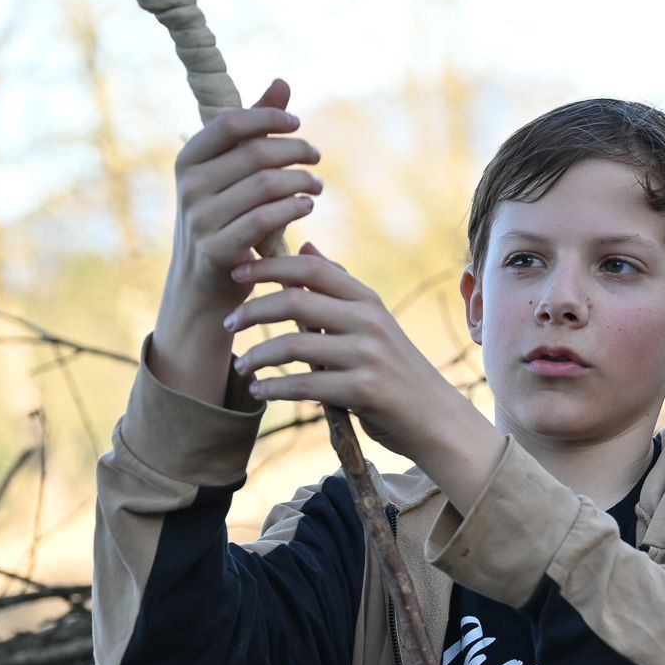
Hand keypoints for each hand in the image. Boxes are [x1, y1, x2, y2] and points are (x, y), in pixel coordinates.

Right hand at [167, 78, 321, 311]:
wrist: (204, 282)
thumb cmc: (225, 215)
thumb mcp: (232, 170)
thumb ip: (256, 128)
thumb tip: (283, 82)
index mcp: (188, 159)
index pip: (230, 123)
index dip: (266, 118)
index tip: (296, 124)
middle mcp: (188, 187)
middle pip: (256, 154)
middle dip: (295, 152)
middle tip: (316, 158)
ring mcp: (199, 219)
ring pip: (266, 185)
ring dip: (302, 181)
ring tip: (317, 184)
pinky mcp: (217, 250)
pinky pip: (265, 219)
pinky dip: (293, 208)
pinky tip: (307, 204)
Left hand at [224, 245, 502, 507]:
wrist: (435, 418)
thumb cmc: (396, 369)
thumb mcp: (374, 321)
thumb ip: (338, 288)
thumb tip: (305, 245)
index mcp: (367, 299)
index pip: (309, 268)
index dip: (267, 266)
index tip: (236, 273)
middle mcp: (368, 321)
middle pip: (295, 300)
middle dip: (252, 311)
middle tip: (229, 323)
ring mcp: (367, 355)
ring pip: (294, 344)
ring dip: (257, 355)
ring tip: (240, 365)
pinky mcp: (363, 390)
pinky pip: (304, 385)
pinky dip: (274, 388)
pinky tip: (260, 390)